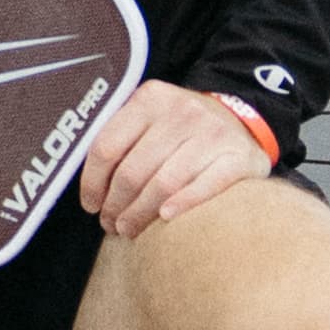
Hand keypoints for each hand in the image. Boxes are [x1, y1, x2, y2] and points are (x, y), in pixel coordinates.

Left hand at [80, 79, 274, 241]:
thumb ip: (121, 138)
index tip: (90, 205)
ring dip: (141, 213)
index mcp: (150, 99)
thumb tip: (87, 186)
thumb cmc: (182, 128)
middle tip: (110, 224)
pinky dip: (183, 204)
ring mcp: (213, 133)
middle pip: (133, 170)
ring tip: (129, 229)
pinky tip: (166, 218)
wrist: (242, 120)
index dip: (92, 182)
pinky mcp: (240, 156)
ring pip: (164, 183)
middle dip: (116, 205)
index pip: (107, 147)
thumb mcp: (150, 117)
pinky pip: (206, 186)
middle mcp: (182, 112)